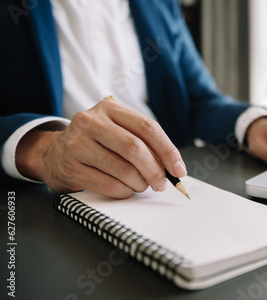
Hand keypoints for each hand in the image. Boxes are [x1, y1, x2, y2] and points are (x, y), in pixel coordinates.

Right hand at [15, 99, 185, 198]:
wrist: (54, 154)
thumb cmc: (96, 143)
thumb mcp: (117, 131)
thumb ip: (143, 142)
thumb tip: (173, 166)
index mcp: (109, 108)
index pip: (147, 127)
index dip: (168, 150)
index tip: (178, 169)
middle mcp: (91, 121)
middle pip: (135, 148)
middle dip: (155, 170)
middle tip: (162, 183)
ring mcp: (77, 143)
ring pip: (122, 168)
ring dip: (140, 183)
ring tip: (142, 185)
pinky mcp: (70, 166)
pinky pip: (108, 185)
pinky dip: (124, 191)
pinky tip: (126, 190)